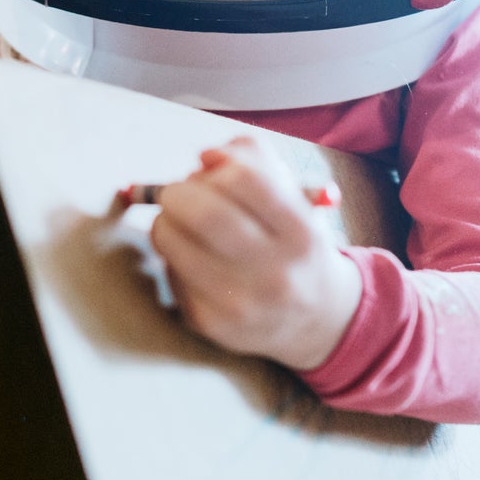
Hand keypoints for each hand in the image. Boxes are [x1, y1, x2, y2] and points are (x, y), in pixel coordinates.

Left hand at [146, 137, 362, 370]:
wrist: (314, 319)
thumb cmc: (292, 242)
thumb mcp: (293, 196)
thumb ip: (253, 158)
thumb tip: (207, 156)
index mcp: (301, 233)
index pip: (243, 179)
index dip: (215, 165)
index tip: (208, 170)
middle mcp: (276, 273)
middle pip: (205, 213)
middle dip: (176, 192)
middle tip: (175, 193)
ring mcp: (242, 304)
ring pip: (172, 241)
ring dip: (164, 221)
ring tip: (177, 221)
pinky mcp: (211, 323)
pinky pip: (169, 272)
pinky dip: (170, 255)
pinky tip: (191, 258)